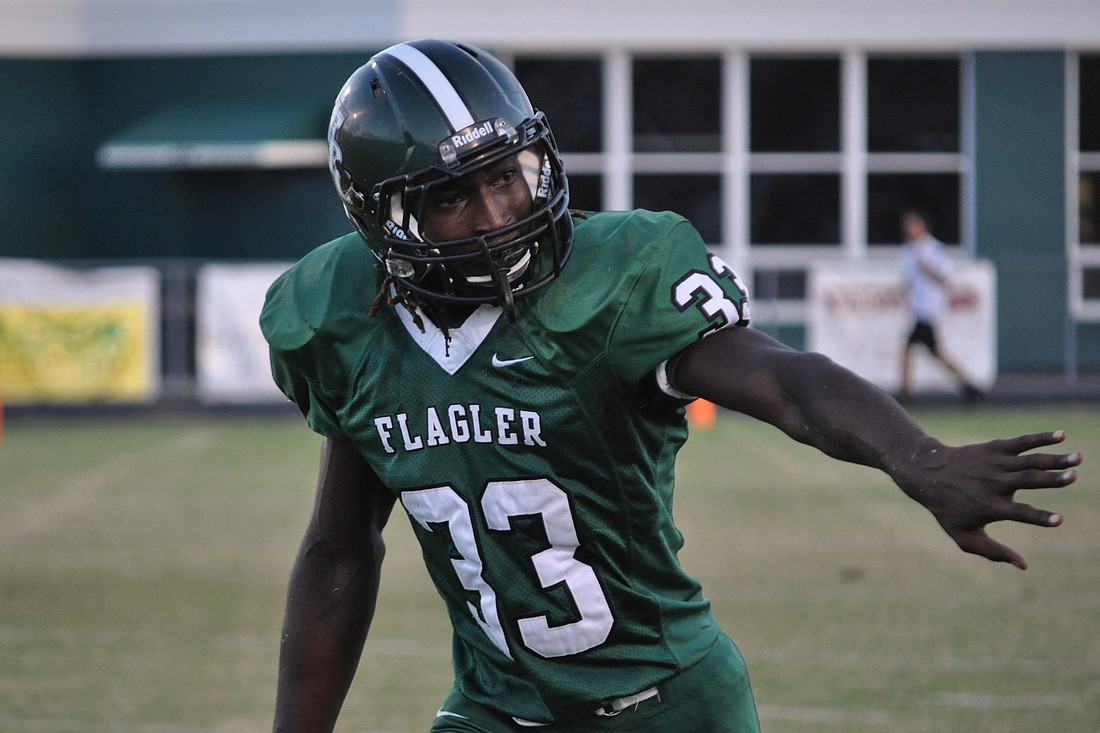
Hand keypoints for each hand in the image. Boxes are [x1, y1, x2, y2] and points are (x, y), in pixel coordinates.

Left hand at [899, 431, 1080, 569]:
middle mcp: (994, 484)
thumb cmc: (947, 509)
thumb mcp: (963, 536)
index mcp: (991, 507)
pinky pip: (1021, 443)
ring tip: (1079, 457)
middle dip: (1052, 479)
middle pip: (1028, 481)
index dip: (1039, 517)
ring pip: (1029, 460)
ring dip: (1055, 458)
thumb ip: (993, 552)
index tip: (1059, 520)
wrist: (926, 474)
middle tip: (1075, 476)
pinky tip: (1061, 436)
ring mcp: (995, 464)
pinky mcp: (994, 449)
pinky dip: (1040, 438)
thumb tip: (1024, 566)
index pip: (1019, 513)